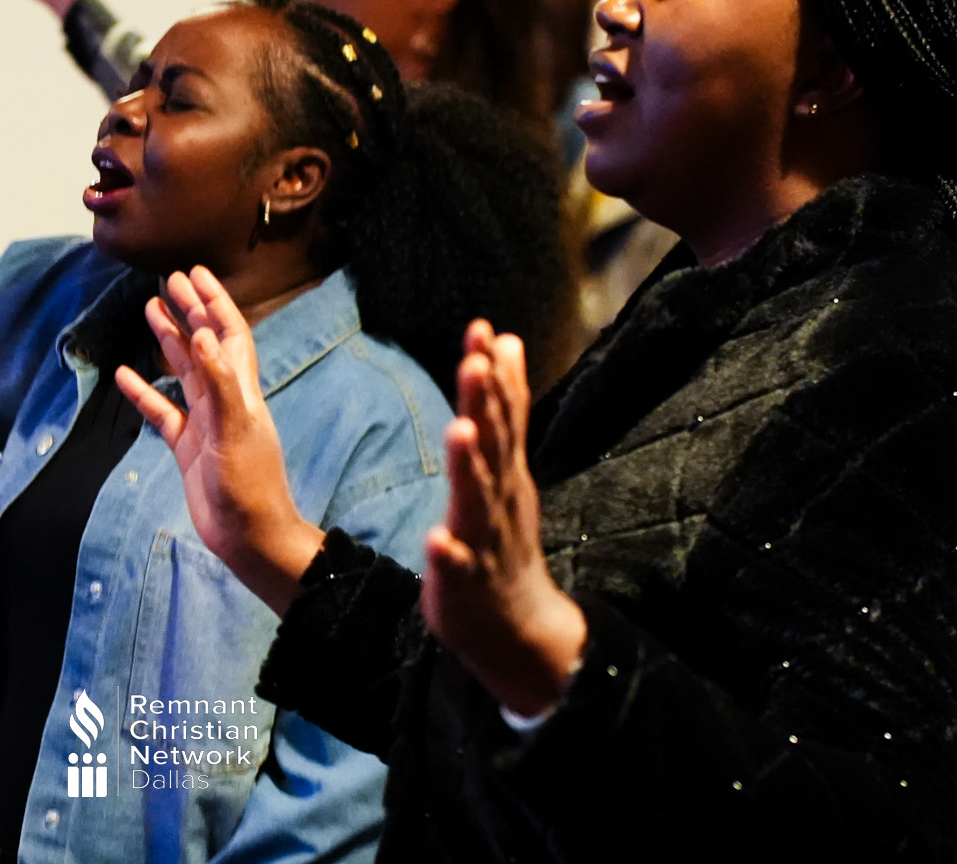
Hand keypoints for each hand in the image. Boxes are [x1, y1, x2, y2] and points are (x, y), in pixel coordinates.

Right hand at [115, 266, 324, 613]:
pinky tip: (125, 375)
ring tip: (150, 311)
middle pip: (205, 343)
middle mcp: (224, 399)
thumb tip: (205, 334)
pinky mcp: (188, 446)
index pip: (229, 332)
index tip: (194, 272)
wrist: (249, 538)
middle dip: (190, 310)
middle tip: (168, 281)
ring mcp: (205, 421)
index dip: (214, 301)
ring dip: (169, 341)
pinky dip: (144, 392)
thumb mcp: (235, 431)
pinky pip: (162, 410)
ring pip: (184, 371)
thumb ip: (220, 383)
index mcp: (241, 390)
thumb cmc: (249, 487)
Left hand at [421, 320, 586, 716]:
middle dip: (484, 404)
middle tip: (474, 362)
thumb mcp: (507, 466)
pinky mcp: (466, 584)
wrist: (520, 627)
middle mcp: (500, 499)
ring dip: (470, 466)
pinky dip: (449, 553)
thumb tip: (507, 340)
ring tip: (459, 430)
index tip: (481, 328)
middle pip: (492, 447)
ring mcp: (485, 542)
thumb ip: (505, 406)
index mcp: (505, 471)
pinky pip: (456, 567)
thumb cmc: (503, 537)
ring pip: (477, 500)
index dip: (492, 373)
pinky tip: (436, 539)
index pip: (501, 414)